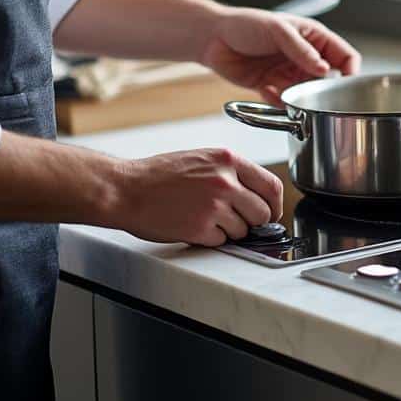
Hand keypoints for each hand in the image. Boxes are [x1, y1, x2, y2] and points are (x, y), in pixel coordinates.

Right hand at [111, 148, 283, 246]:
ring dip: (229, 230)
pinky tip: (193, 226)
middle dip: (253, 221)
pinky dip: (211, 239)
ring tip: (205, 218)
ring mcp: (214, 206)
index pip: (272, 185)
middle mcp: (225, 181)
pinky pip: (221, 241)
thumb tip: (257, 194)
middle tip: (236, 220)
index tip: (271, 212)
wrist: (125, 189)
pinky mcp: (200, 228)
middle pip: (263, 212)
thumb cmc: (158, 175)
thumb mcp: (202, 159)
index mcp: (228, 160)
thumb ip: (232, 173)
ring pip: (243, 230)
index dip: (275, 204)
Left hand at [200, 7, 360, 104]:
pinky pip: (284, 102)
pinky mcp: (273, 87)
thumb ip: (302, 50)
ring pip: (306, 94)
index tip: (346, 84)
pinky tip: (266, 89)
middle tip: (313, 92)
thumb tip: (324, 68)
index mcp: (314, 38)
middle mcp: (305, 58)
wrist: (211, 38)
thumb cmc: (245, 24)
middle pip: (328, 80)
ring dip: (298, 97)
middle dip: (322, 89)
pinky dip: (278, 100)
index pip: (345, 56)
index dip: (350, 71)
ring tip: (283, 89)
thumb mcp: (278, 30)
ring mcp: (289, 73)